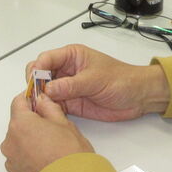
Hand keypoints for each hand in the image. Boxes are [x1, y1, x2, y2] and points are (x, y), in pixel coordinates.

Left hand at [1, 90, 93, 171]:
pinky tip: (46, 161)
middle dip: (32, 122)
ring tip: (51, 148)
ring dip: (30, 141)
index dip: (29, 99)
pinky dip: (29, 158)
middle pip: (17, 124)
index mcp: (20, 124)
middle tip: (51, 127)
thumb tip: (43, 101)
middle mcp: (10, 142)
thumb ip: (49, 108)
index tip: (37, 99)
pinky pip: (20, 160)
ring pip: (19, 143)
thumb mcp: (64, 124)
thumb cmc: (69, 158)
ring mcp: (11, 160)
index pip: (18, 102)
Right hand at [30, 44, 169, 121]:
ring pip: (44, 92)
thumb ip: (71, 85)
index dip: (37, 69)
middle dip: (35, 85)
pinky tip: (46, 115)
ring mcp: (66, 87)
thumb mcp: (95, 80)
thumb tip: (48, 89)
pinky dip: (47, 110)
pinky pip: (53, 105)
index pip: (46, 58)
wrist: (138, 97)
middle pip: (41, 75)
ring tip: (39, 109)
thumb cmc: (120, 80)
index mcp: (71, 56)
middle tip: (36, 98)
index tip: (34, 81)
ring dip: (40, 99)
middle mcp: (65, 70)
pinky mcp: (70, 103)